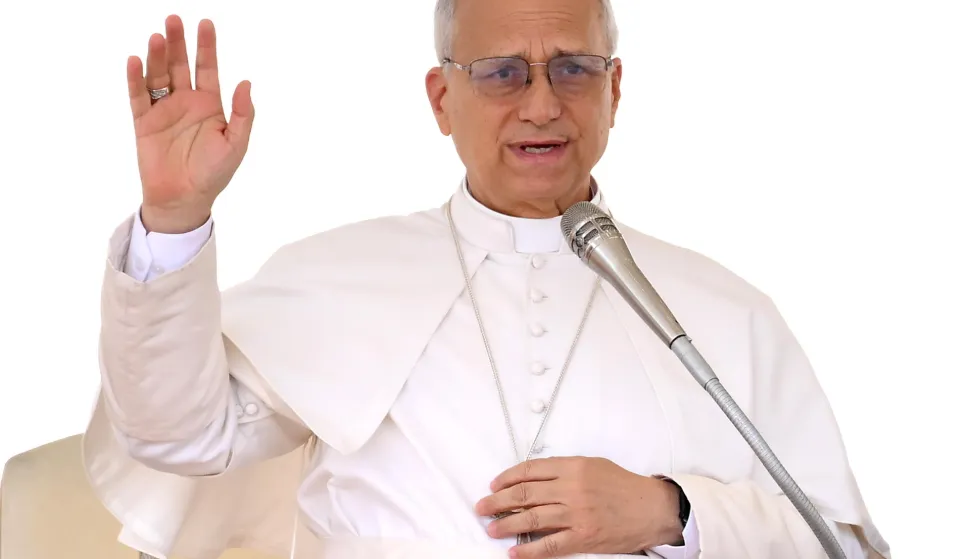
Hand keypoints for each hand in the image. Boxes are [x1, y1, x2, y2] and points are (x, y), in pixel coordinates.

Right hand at [127, 15, 254, 232]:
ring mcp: (164, 110)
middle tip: (174, 19)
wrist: (184, 199)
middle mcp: (186, 102)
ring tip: (157, 37)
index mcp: (210, 105)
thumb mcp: (236, 144)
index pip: (208, 69)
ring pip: (159, 76)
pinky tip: (135, 60)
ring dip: (158, 56)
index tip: (206, 23)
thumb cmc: (213, 174)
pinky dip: (136, 79)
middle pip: (181, 65)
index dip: (207, 47)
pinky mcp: (144, 122)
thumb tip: (246, 82)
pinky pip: (139, 96)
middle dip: (179, 42)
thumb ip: (242, 114)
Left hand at [475, 457, 683, 558]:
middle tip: (483, 507)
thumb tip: (534, 477)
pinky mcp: (583, 537)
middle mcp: (571, 488)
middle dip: (498, 501)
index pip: (529, 470)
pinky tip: (514, 552)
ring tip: (491, 527)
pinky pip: (549, 545)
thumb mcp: (593, 465)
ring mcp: (576, 514)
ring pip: (531, 519)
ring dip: (506, 524)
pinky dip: (528, 550)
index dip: (507, 478)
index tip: (494, 484)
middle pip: (524, 494)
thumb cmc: (624, 486)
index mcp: (573, 467)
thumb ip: (564, 469)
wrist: (652, 508)